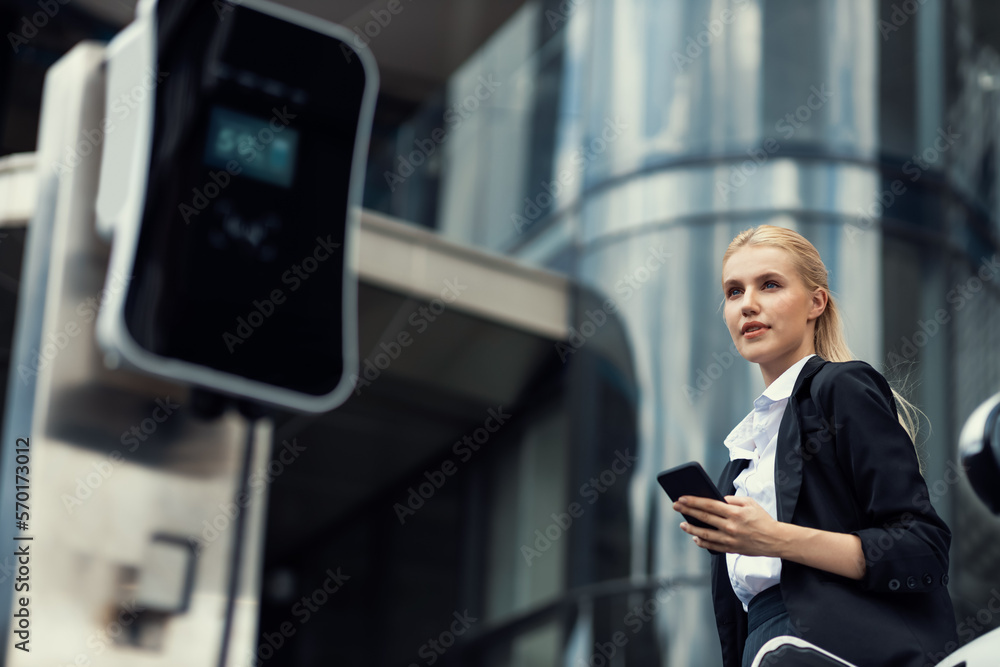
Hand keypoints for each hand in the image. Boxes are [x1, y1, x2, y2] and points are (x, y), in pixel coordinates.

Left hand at [672, 495, 786, 556]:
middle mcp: (731, 526)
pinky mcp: (731, 549)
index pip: (709, 505)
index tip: (682, 498)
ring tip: (682, 523)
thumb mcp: (750, 503)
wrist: (775, 540)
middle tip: (676, 506)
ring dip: (691, 528)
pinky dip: (702, 542)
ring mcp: (730, 539)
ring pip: (705, 534)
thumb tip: (719, 500)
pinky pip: (713, 546)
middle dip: (687, 511)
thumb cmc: (762, 519)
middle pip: (704, 517)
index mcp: (735, 513)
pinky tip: (695, 537)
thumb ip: (733, 500)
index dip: (694, 501)